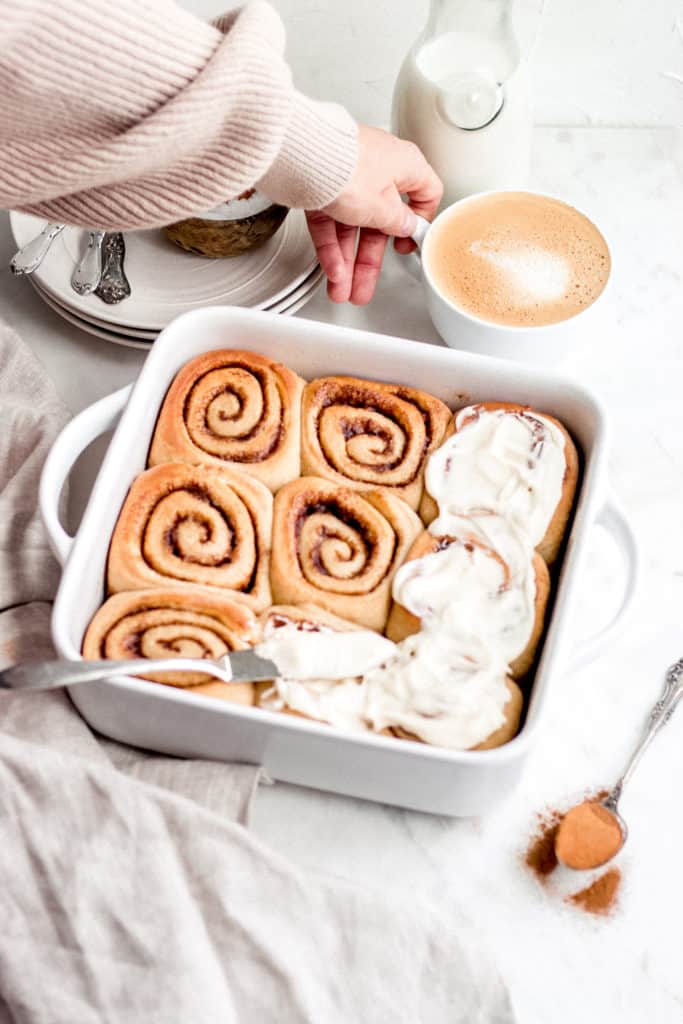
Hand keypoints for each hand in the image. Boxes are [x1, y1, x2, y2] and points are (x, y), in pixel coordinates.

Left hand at [306, 125, 441, 304]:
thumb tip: (407, 227)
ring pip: (351, 228)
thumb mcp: (384, 207)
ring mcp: (348, 177)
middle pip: (379, 223)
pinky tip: (332, 271)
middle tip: (365, 286)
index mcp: (404, 165)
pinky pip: (330, 224)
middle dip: (370, 261)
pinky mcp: (322, 187)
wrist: (305, 156)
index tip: (409, 244)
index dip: (420, 222)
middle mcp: (377, 169)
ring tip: (342, 289)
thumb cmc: (350, 166)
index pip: (425, 193)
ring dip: (347, 263)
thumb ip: (398, 223)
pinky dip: (330, 249)